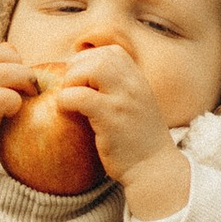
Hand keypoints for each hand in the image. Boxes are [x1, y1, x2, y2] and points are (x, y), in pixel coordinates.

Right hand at [0, 38, 42, 202]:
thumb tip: (12, 50)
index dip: (7, 55)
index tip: (15, 75)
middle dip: (20, 66)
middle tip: (28, 86)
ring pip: (4, 72)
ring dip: (25, 82)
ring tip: (28, 97)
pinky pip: (4, 97)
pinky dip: (16, 102)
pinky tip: (14, 112)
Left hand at [52, 38, 184, 215]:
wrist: (154, 169)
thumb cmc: (137, 142)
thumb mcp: (134, 108)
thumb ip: (118, 91)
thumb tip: (84, 79)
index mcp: (139, 81)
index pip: (112, 52)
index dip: (90, 60)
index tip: (81, 80)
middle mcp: (134, 85)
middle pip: (99, 56)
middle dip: (77, 68)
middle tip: (71, 91)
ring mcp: (124, 100)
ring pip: (91, 69)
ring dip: (72, 80)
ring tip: (70, 99)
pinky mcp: (111, 118)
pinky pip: (80, 96)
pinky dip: (65, 100)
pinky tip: (65, 111)